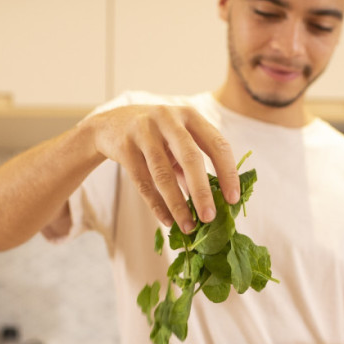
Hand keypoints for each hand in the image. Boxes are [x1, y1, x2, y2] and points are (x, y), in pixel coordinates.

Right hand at [85, 104, 239, 233]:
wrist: (109, 125)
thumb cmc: (155, 137)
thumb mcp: (176, 142)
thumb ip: (193, 166)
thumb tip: (214, 203)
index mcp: (190, 116)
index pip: (217, 144)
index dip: (228, 173)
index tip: (233, 199)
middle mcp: (168, 119)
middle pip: (191, 158)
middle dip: (202, 191)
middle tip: (210, 218)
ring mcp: (144, 131)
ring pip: (164, 174)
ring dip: (178, 204)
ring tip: (188, 227)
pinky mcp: (124, 147)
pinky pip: (143, 182)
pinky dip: (156, 204)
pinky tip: (167, 220)